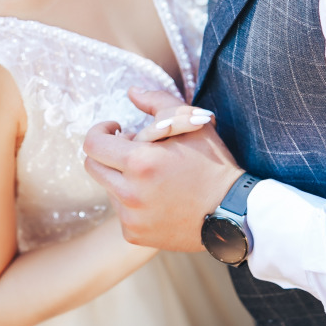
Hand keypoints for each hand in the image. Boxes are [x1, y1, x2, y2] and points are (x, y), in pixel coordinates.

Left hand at [83, 94, 242, 251]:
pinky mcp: (134, 235)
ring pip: (108, 187)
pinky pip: (121, 210)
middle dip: (109, 153)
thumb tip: (131, 91)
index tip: (117, 129)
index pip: (92, 144)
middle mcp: (129, 193)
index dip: (100, 131)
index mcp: (139, 162)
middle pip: (93, 166)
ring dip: (123, 177)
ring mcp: (130, 217)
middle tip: (135, 150)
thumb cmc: (212, 164)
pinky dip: (133, 201)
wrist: (232, 213)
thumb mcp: (190, 124)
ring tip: (154, 175)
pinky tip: (158, 196)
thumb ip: (157, 101)